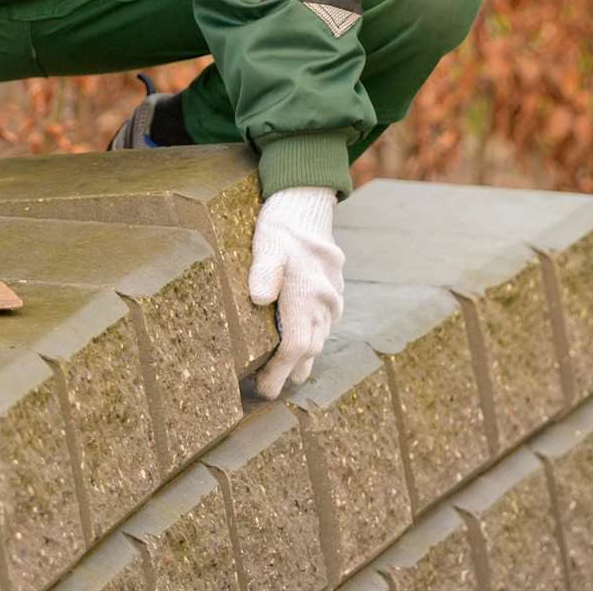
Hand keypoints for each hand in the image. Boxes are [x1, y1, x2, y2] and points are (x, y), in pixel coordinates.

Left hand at [247, 185, 344, 398]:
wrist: (308, 203)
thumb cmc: (282, 226)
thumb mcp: (266, 244)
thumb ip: (263, 271)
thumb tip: (258, 298)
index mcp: (309, 294)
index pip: (296, 347)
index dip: (279, 373)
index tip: (263, 389)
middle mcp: (326, 303)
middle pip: (309, 352)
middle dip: (288, 374)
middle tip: (264, 389)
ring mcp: (333, 300)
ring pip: (319, 342)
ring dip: (299, 360)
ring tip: (276, 373)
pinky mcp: (333, 295)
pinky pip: (323, 328)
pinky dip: (308, 342)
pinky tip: (292, 345)